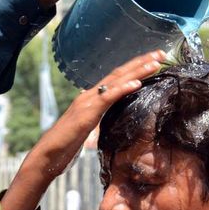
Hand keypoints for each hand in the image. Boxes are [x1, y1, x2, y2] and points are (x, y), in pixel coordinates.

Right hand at [1, 50, 163, 209]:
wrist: (46, 156)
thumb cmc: (65, 147)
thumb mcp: (86, 130)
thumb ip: (96, 120)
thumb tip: (104, 118)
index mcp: (91, 98)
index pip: (117, 78)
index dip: (136, 68)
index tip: (154, 61)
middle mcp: (89, 95)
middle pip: (119, 73)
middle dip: (142, 62)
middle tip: (162, 52)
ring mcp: (87, 102)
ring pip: (116, 81)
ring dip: (138, 70)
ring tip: (156, 61)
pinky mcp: (87, 113)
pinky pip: (108, 97)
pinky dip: (123, 88)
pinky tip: (138, 83)